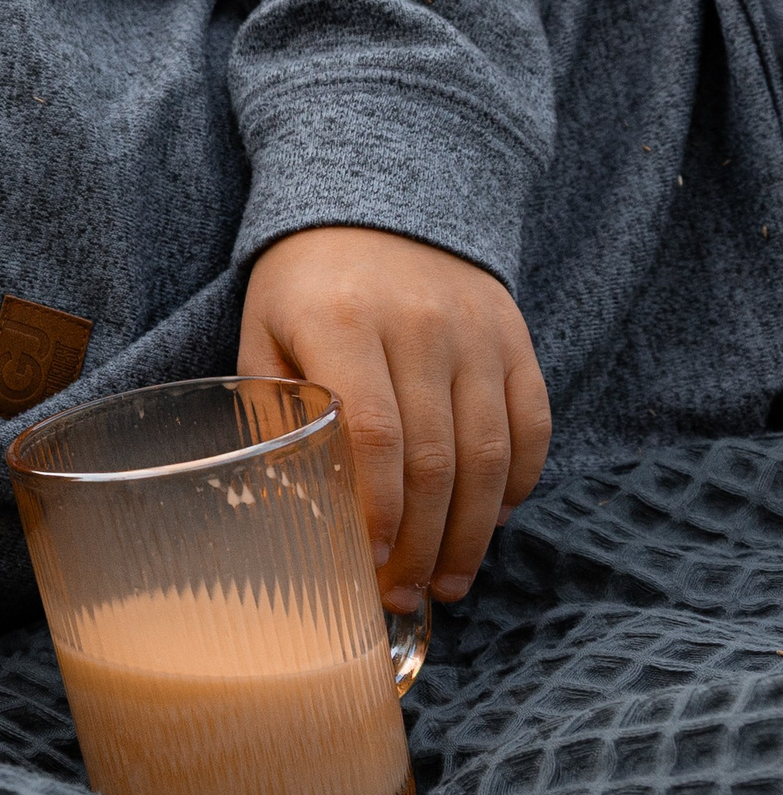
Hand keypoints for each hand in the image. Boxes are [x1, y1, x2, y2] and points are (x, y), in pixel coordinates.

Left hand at [238, 227, 551, 612]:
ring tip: (448, 583)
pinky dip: (516, 481)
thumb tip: (291, 502)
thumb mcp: (264, 332)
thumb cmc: (305, 284)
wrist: (380, 197)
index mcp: (343, 324)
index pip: (372, 433)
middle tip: (404, 597)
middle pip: (434, 458)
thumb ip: (276, 410)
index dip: (377, 508)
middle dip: (421, 543)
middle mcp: (418, 327)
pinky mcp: (515, 337)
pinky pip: (530, 423)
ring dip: (471, 532)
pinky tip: (491, 521)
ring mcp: (477, 333)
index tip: (368, 564)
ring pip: (488, 452)